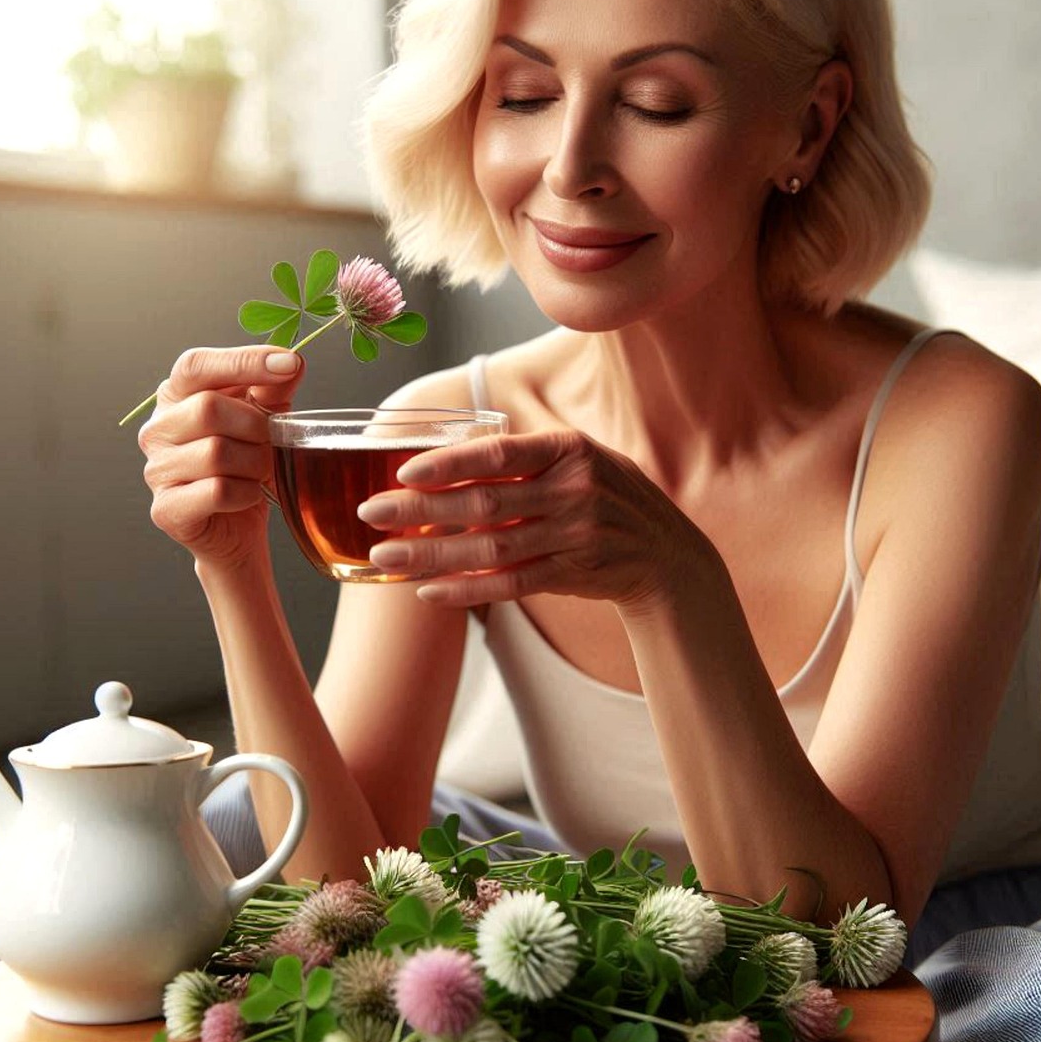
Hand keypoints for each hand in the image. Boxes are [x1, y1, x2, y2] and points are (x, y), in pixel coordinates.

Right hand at [138, 346, 302, 564]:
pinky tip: (247, 495)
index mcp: (176, 396)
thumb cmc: (247, 465)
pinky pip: (217, 491)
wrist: (239, 527)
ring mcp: (156, 470)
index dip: (242, 362)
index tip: (288, 364)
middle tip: (269, 444)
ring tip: (259, 473)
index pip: (195, 366)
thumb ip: (274, 385)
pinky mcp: (167, 509)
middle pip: (208, 409)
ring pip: (215, 453)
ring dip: (254, 464)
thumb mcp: (266, 415)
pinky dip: (246, 494)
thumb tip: (291, 361)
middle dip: (254, 428)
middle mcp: (157, 429)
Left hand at [357, 430, 708, 608]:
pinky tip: (429, 591)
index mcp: (571, 450)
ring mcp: (575, 536)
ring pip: (491, 550)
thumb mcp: (583, 459)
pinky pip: (510, 585)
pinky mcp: (573, 575)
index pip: (500, 453)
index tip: (403, 471)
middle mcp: (575, 490)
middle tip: (373, 513)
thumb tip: (450, 456)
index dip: (449, 463)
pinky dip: (468, 590)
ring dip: (432, 555)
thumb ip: (528, 457)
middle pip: (485, 503)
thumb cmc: (610, 496)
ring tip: (385, 556)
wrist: (667, 555)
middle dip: (422, 509)